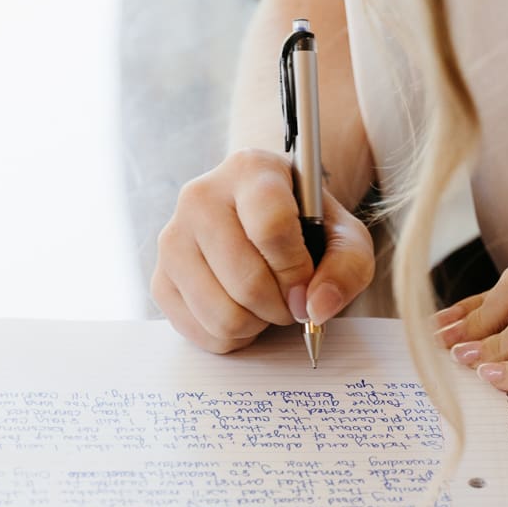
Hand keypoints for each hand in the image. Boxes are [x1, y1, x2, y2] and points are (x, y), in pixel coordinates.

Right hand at [153, 149, 373, 352]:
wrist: (263, 221)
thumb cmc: (306, 227)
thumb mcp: (345, 237)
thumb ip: (347, 267)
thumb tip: (315, 308)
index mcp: (251, 170)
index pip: (271, 225)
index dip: (296, 268)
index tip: (307, 281)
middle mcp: (200, 196)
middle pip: (246, 279)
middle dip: (282, 306)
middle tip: (292, 298)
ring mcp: (173, 239)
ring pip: (222, 313)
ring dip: (258, 324)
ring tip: (267, 303)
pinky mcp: (160, 279)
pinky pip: (200, 332)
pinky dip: (232, 336)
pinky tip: (242, 310)